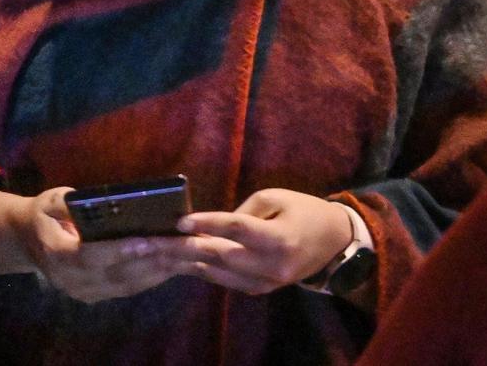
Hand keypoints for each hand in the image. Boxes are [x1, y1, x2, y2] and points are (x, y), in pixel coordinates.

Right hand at [15, 187, 191, 302]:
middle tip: (179, 247)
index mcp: (55, 253)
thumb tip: (99, 202)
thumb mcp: (50, 200)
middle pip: (115, 274)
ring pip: (125, 285)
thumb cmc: (43, 214)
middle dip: (150, 261)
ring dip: (156, 272)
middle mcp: (69, 279)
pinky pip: (125, 289)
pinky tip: (170, 265)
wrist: (26, 240)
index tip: (146, 241)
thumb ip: (69, 202)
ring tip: (182, 256)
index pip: (90, 256)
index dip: (119, 251)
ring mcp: (81, 291)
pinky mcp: (93, 296)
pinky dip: (150, 278)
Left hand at [149, 188, 352, 294]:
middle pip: (220, 255)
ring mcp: (267, 281)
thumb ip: (243, 212)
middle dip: (182, 248)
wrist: (335, 241)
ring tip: (155, 254)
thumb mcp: (275, 197)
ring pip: (219, 273)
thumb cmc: (304, 210)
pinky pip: (227, 281)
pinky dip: (203, 271)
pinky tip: (180, 263)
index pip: (236, 229)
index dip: (207, 223)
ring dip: (185, 263)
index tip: (180, 221)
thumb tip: (210, 225)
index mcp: (279, 237)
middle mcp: (272, 264)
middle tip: (151, 242)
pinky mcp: (262, 289)